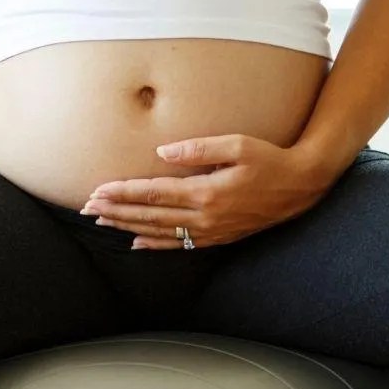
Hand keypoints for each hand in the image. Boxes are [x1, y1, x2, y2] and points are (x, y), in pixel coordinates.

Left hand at [80, 133, 334, 249]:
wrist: (301, 185)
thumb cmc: (270, 158)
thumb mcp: (237, 144)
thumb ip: (198, 148)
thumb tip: (162, 150)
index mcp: (206, 193)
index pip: (153, 193)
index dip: (123, 193)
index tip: (98, 191)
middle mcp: (205, 217)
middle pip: (150, 215)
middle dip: (116, 211)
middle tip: (87, 208)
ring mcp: (211, 231)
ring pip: (160, 232)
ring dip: (128, 226)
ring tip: (103, 221)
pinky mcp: (219, 237)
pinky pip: (180, 244)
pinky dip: (155, 244)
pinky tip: (137, 242)